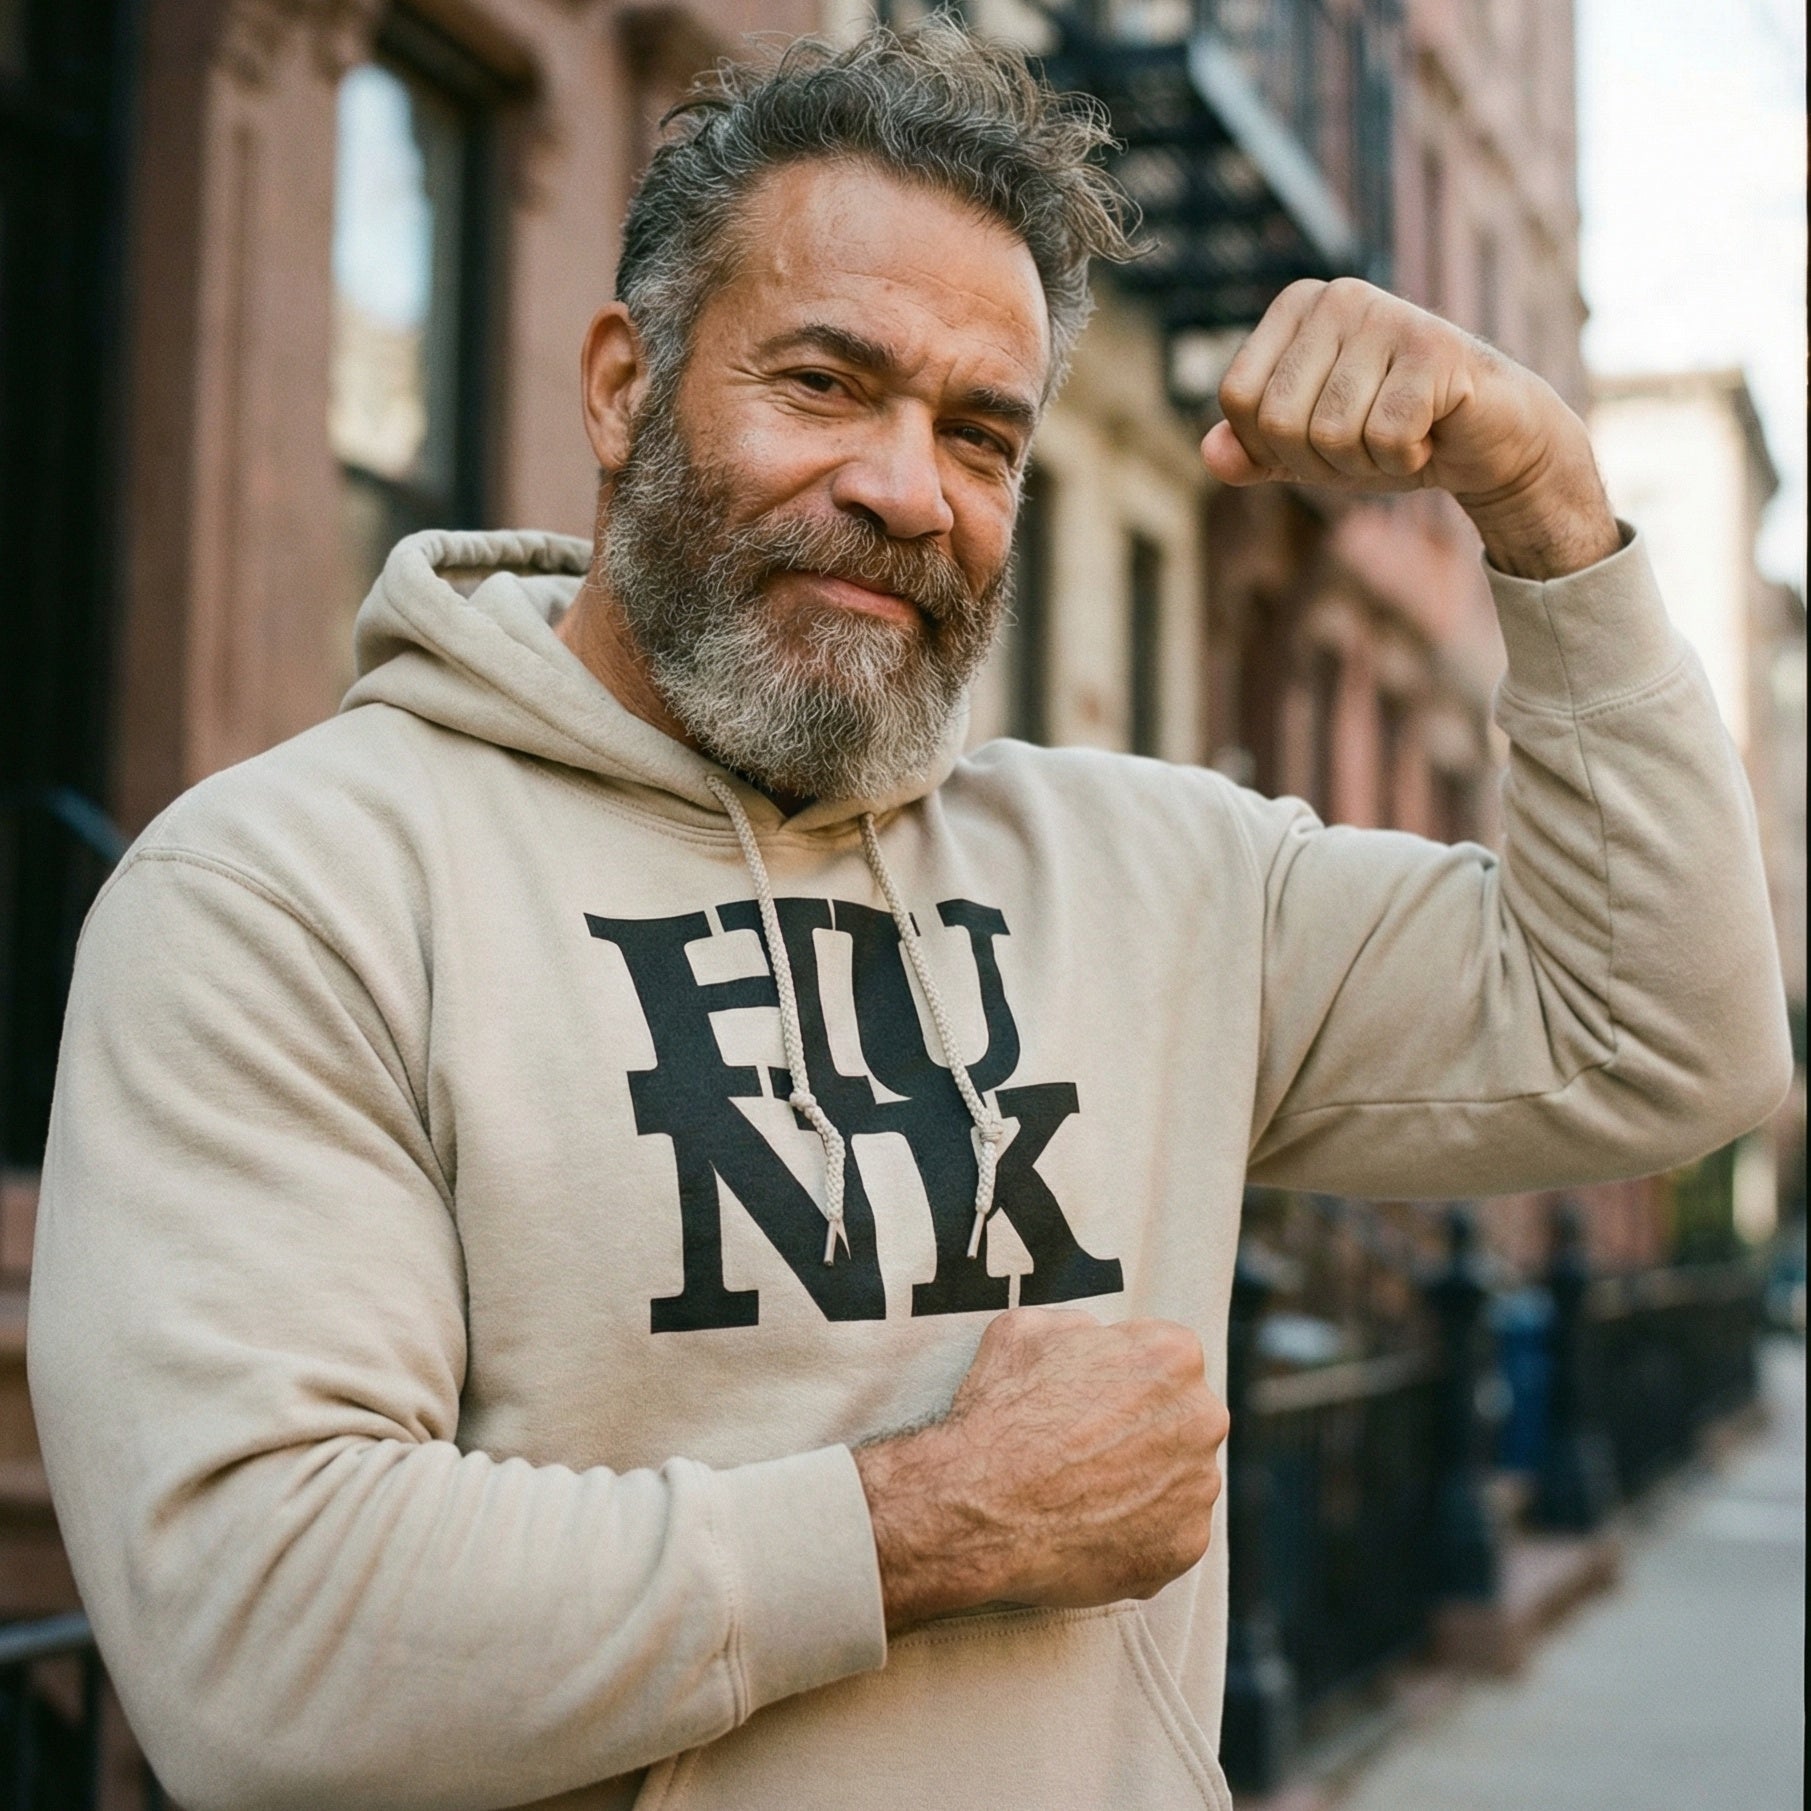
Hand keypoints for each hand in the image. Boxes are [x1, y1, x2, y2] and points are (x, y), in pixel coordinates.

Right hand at [853, 1309, 1228, 1632]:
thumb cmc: (999, 1413)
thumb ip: (1079, 1326)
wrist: (977, 1507)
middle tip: (1089, 1446)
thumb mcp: (1026, 1330)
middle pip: (1181, 1417)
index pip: (1166, 1357)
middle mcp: (1202, 1418)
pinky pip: (1168, 1532)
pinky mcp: (1185, 1546)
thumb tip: (1092, 1336)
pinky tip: (1091, 1526)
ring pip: (1178, 1477)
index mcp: (1172, 1355)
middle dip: (1144, 1428)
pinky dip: (1137, 1532)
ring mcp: (1198, 1488)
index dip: (1124, 1376)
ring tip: (1085, 1490)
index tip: (1093, 1397)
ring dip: (1144, 1481)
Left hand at [1200, 278, 1621, 578]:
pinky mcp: (1435, 349)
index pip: (1238, 399)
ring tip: (1401, 434)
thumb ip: (1254, 451)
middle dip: (1320, 460)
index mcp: (1297, 307)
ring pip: (1331, 434)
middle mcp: (1338, 297)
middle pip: (1279, 421)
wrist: (1486, 438)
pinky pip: (1385, 438)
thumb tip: (1211, 454)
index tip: (1321, 437)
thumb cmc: (1391, 433)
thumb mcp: (1309, 447)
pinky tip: (1430, 433)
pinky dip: (1405, 458)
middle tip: (1367, 441)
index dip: (1272, 446)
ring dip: (1366, 462)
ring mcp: (1388, 316)